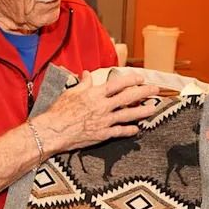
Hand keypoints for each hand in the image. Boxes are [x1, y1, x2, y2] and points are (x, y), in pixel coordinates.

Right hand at [32, 71, 160, 154]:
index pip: (117, 84)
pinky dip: (129, 130)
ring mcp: (104, 121)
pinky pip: (119, 132)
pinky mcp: (102, 134)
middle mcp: (102, 106)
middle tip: (155, 90)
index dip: (131, 80)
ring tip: (153, 108)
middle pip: (128, 97)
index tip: (140, 78)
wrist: (53, 131)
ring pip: (128, 115)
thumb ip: (83, 83)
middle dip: (144, 93)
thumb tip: (87, 74)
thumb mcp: (71, 92)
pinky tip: (137, 129)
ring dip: (142, 111)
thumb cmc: (59, 111)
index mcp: (95, 94)